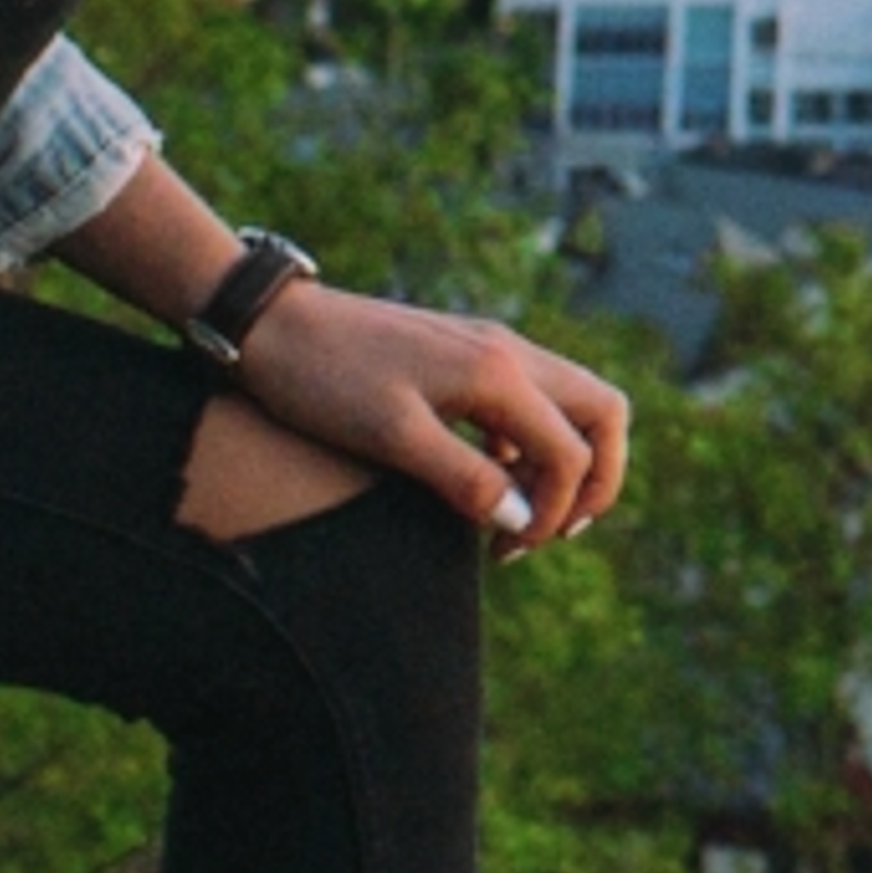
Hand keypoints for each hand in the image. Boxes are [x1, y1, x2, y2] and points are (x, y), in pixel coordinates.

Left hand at [235, 282, 628, 547]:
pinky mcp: (464, 354)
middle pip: (601, 411)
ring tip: (516, 518)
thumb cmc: (324, 381)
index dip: (555, 512)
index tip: (507, 548)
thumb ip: (465, 478)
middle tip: (551, 530)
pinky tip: (486, 479)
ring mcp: (487, 347)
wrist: (270, 324)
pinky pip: (529, 400)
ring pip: (569, 403)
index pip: (572, 452)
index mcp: (497, 372)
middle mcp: (506, 351)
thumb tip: (523, 517)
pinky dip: (529, 444)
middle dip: (595, 479)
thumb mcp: (392, 437)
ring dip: (562, 463)